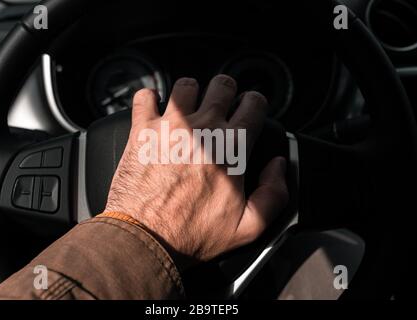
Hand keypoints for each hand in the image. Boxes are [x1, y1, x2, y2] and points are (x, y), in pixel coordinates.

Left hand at [105, 75, 288, 268]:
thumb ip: (274, 194)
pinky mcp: (142, 129)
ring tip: (188, 110)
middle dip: (225, 93)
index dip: (254, 104)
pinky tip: (154, 112)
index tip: (247, 112)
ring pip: (186, 85)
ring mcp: (171, 125)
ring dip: (190, 94)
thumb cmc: (191, 234)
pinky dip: (150, 100)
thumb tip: (277, 166)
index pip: (254, 103)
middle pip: (222, 85)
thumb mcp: (248, 227)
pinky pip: (145, 96)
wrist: (145, 239)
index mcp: (232, 147)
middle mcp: (203, 128)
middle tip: (219, 108)